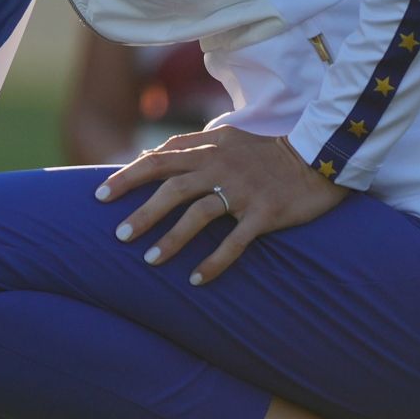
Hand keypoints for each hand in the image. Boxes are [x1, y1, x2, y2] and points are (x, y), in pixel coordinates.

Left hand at [94, 127, 347, 283]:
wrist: (320, 157)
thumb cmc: (267, 152)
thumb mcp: (227, 139)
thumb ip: (190, 145)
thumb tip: (148, 156)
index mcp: (209, 149)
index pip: (159, 160)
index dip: (127, 177)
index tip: (99, 195)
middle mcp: (222, 168)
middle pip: (173, 188)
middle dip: (142, 213)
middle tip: (118, 236)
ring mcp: (244, 191)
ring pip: (199, 214)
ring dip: (173, 238)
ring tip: (150, 260)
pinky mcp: (266, 213)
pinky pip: (236, 241)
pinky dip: (214, 261)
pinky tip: (196, 280)